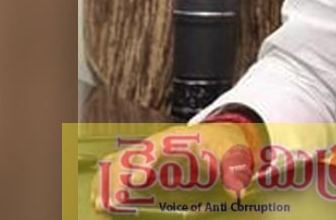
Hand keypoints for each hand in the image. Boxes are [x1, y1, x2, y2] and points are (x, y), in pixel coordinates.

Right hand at [90, 122, 255, 213]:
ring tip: (100, 204)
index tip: (138, 179)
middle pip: (131, 157)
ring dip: (107, 181)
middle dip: (120, 178)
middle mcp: (156, 144)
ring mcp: (147, 152)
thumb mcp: (230, 152)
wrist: (218, 132)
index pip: (156, 149)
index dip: (145, 163)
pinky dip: (106, 181)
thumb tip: (236, 189)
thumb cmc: (220, 142)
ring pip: (119, 163)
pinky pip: (117, 168)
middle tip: (114, 201)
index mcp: (177, 140)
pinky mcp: (142, 162)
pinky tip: (99, 198)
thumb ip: (233, 170)